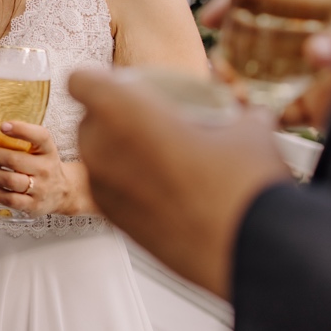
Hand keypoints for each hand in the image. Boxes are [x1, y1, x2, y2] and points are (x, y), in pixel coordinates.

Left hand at [0, 122, 88, 215]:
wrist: (64, 191)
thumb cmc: (43, 165)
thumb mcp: (37, 148)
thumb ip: (14, 135)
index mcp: (48, 150)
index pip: (40, 136)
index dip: (21, 129)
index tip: (3, 126)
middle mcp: (46, 169)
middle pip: (14, 160)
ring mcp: (40, 189)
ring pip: (9, 180)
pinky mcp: (32, 205)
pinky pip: (8, 199)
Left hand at [69, 68, 289, 299]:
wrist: (249, 249)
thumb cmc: (240, 187)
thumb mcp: (247, 130)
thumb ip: (234, 113)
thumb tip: (246, 115)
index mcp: (121, 111)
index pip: (81, 80)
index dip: (100, 81)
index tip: (122, 87)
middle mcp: (101, 147)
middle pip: (89, 120)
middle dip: (114, 118)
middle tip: (153, 124)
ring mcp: (103, 187)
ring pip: (98, 155)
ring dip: (120, 152)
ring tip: (163, 158)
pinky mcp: (114, 219)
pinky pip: (110, 188)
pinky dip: (128, 183)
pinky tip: (166, 189)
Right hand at [201, 0, 330, 129]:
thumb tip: (314, 51)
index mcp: (328, 6)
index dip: (237, 1)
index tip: (213, 17)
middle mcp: (312, 37)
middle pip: (256, 34)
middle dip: (230, 50)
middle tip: (215, 62)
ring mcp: (308, 72)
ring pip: (258, 72)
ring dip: (238, 82)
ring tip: (228, 91)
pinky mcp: (310, 105)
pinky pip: (275, 107)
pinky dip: (259, 114)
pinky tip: (251, 116)